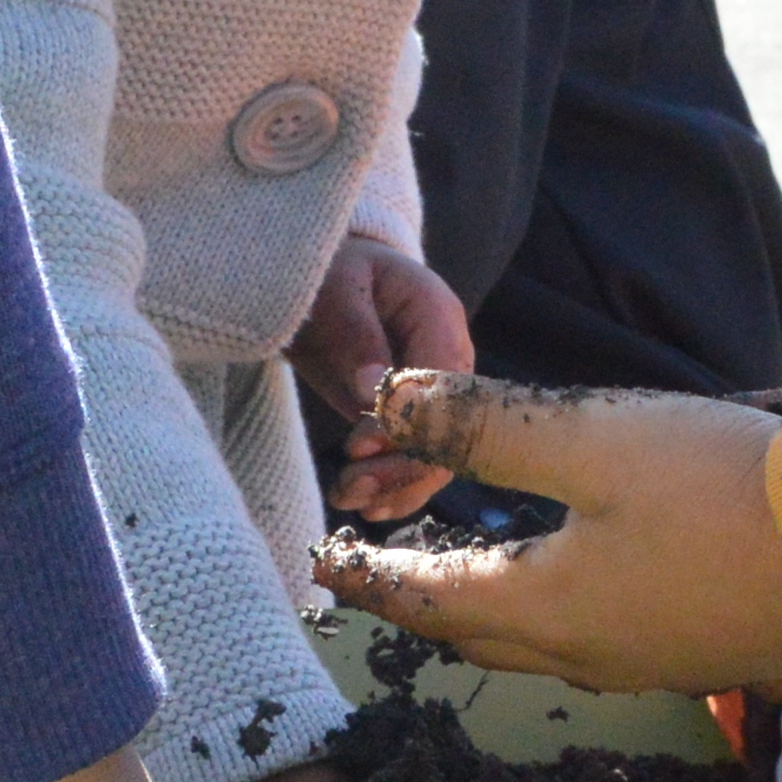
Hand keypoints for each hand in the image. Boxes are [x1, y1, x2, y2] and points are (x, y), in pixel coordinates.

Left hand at [290, 234, 478, 523]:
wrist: (330, 278)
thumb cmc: (332, 272)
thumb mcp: (336, 289)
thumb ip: (356, 336)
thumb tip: (370, 392)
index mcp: (440, 315)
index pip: (443, 383)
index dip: (409, 423)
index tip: (356, 447)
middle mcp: (451, 359)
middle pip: (450, 427)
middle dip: (402, 467)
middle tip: (348, 486)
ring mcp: (438, 392)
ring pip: (438, 454)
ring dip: (396, 486)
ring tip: (346, 500)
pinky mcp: (415, 418)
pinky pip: (419, 460)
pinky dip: (396, 489)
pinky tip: (366, 509)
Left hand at [315, 375, 781, 700]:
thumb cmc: (728, 492)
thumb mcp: (592, 436)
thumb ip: (484, 423)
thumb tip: (389, 404)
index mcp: (547, 606)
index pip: (427, 595)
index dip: (370, 575)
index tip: (325, 561)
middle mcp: (588, 651)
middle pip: (477, 632)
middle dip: (421, 602)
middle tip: (379, 574)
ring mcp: (649, 659)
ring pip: (536, 643)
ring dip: (486, 612)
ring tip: (463, 576)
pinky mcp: (698, 648)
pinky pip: (594, 641)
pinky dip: (551, 613)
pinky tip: (574, 586)